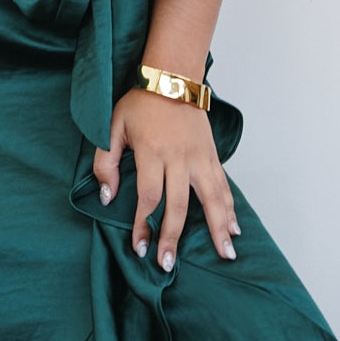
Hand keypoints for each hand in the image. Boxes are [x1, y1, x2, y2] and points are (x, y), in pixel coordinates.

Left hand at [93, 90, 239, 268]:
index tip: (140, 248)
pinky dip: (229, 208)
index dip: (144, 225)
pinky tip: (234, 228)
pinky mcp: (212, 155)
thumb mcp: (111, 127)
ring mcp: (200, 157)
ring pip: (211, 198)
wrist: (173, 77)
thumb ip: (105, 163)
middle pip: (179, 205)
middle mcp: (180, 158)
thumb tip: (107, 197)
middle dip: (173, 237)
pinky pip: (223, 186)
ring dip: (218, 228)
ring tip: (225, 254)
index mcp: (153, 152)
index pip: (149, 197)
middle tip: (168, 264)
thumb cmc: (139, 102)